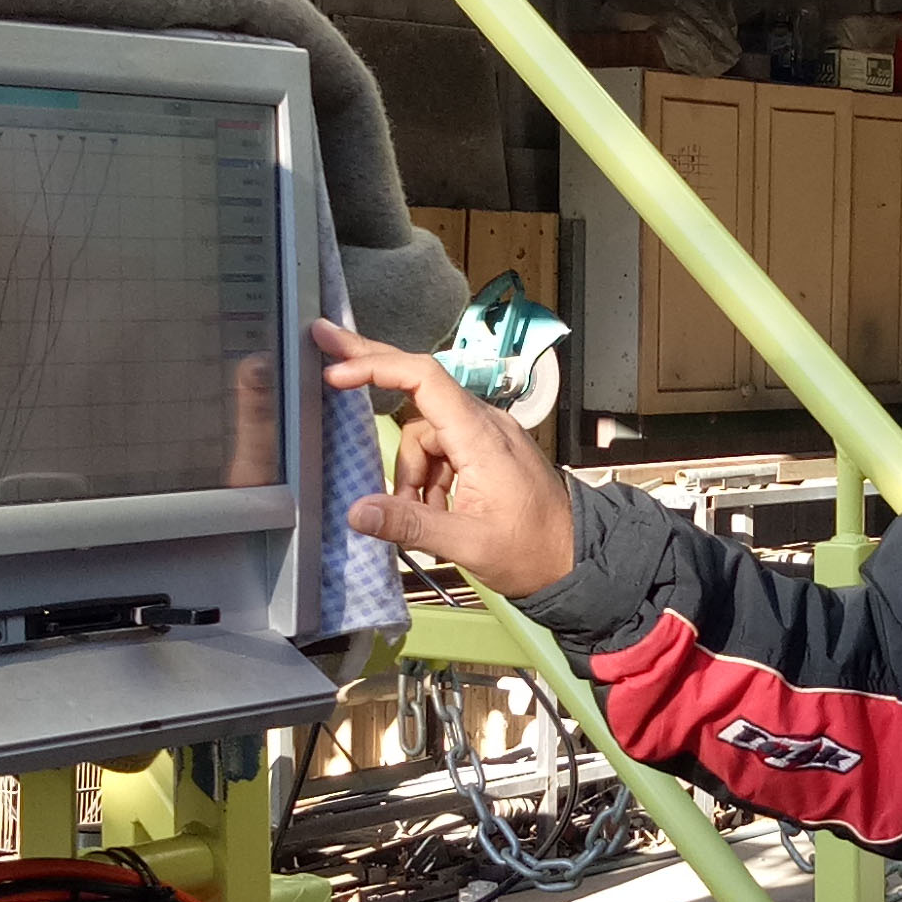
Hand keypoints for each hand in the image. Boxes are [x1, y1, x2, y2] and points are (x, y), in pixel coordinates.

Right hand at [311, 318, 576, 596]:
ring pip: (423, 436)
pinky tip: (435, 511)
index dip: (376, 368)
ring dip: (411, 474)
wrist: (577, 557)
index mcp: (481, 435)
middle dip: (371, 367)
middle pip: (419, 383)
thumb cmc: (532, 550)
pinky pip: (440, 451)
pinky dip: (427, 479)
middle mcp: (482, 423)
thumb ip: (410, 525)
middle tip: (324, 343)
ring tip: (424, 516)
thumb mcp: (468, 544)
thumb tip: (357, 511)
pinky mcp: (485, 451)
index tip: (336, 371)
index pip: (424, 379)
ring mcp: (485, 435)